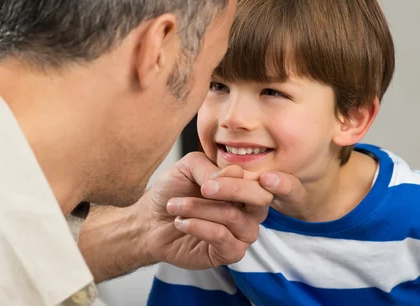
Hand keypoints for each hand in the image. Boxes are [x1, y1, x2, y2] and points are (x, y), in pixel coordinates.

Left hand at [138, 152, 304, 268]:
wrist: (149, 220)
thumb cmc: (172, 191)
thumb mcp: (188, 167)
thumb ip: (210, 167)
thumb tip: (235, 173)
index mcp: (244, 185)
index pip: (266, 180)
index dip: (270, 178)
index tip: (250, 174)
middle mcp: (248, 209)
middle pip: (261, 199)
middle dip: (233, 190)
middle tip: (205, 187)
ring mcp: (240, 232)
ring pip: (234, 217)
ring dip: (201, 209)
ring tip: (175, 205)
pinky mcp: (228, 253)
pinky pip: (223, 238)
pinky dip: (199, 226)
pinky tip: (182, 221)